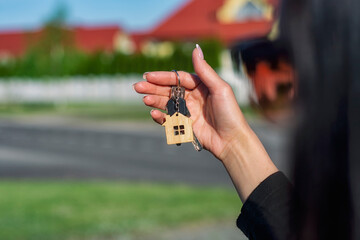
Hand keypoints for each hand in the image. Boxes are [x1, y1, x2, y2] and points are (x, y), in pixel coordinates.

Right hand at [134, 45, 250, 160]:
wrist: (232, 140)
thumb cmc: (230, 113)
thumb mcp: (219, 89)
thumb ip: (205, 71)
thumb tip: (196, 49)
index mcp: (200, 86)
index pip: (178, 78)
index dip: (163, 77)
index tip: (149, 76)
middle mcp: (192, 97)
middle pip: (169, 90)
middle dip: (153, 88)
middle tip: (137, 87)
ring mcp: (188, 111)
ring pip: (166, 103)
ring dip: (154, 100)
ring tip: (144, 99)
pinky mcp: (185, 125)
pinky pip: (168, 119)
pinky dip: (160, 116)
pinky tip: (153, 113)